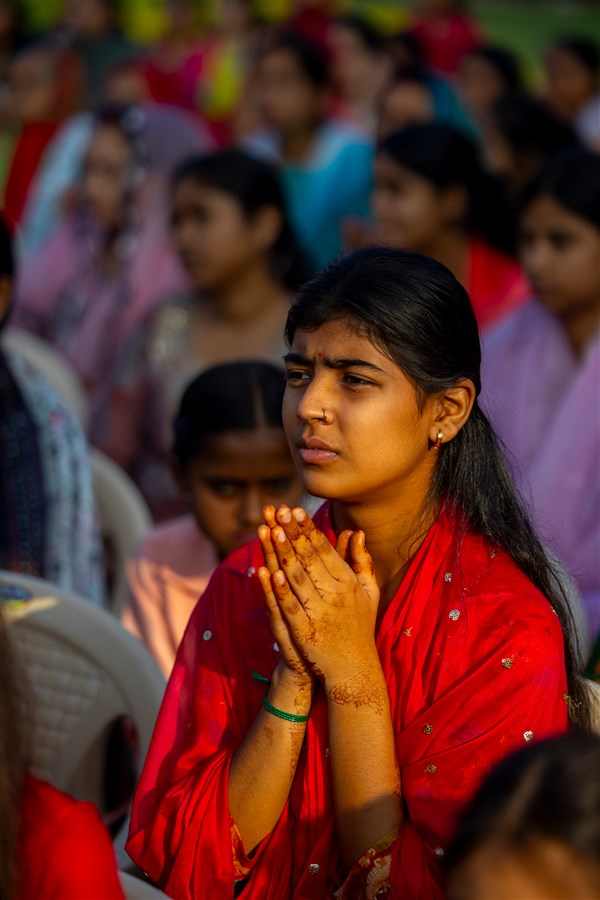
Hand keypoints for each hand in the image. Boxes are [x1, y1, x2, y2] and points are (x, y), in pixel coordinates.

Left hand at [261, 506, 379, 688]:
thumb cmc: (360, 627)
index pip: (325, 550)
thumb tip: (356, 532)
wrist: (355, 670)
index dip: (308, 529)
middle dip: (293, 533)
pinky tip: (270, 573)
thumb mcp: (369, 592)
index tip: (295, 509)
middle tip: (279, 511)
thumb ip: (361, 561)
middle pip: (309, 559)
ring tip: (272, 530)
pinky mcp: (305, 632)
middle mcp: (336, 595)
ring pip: (298, 578)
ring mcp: (320, 613)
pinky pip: (291, 607)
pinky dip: (281, 591)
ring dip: (284, 553)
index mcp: (349, 583)